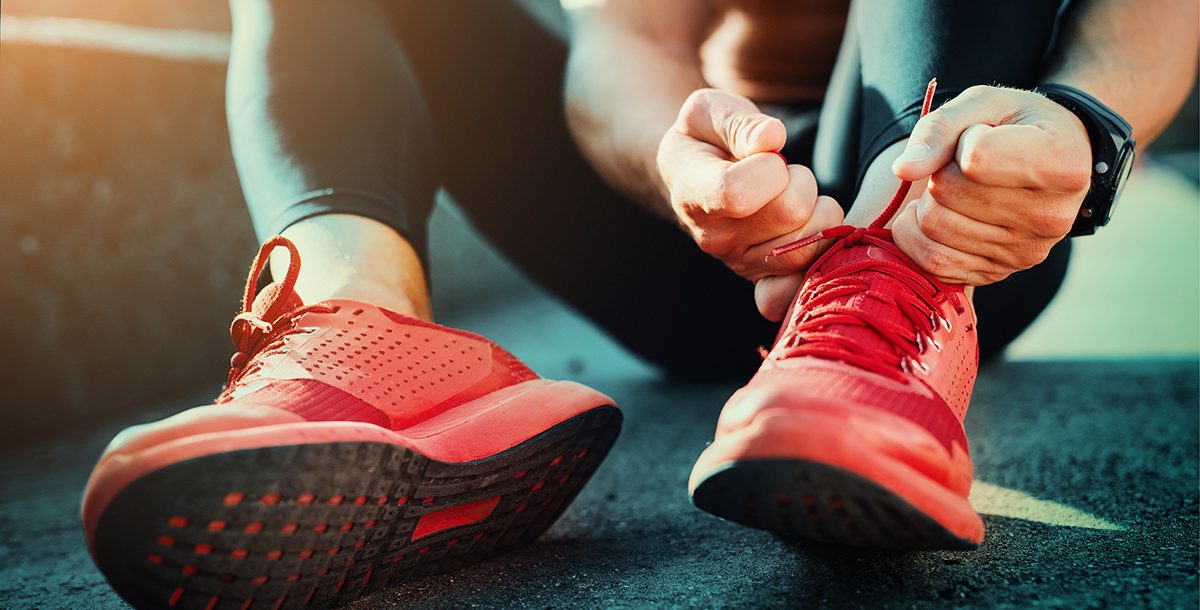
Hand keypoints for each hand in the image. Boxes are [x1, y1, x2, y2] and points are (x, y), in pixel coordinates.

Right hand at [657, 88, 843, 319]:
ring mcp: (740, 262)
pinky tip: (808, 230)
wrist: (694, 175)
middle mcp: (715, 237)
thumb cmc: (704, 138)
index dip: (768, 166)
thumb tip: (772, 138)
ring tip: (792, 195)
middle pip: (790, 213)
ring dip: (817, 211)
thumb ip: (737, 122)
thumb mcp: (707, 111)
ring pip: (809, 243)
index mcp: (693, 193)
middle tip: (783, 171)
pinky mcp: (764, 278)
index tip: (766, 152)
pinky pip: (802, 284)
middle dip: (801, 181)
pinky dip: (818, 258)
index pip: (738, 193)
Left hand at [890, 85, 1091, 284]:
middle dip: (942, 171)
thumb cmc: (1013, 125)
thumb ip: (938, 129)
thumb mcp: (982, 104)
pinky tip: (938, 213)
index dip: (962, 141)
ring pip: (934, 227)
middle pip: (947, 193)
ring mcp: (1025, 253)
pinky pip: (933, 262)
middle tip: (963, 164)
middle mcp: (1051, 216)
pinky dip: (918, 234)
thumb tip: (902, 170)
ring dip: (930, 201)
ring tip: (956, 187)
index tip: (982, 135)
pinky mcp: (998, 274)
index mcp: (1061, 163)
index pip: (974, 158)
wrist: (1050, 162)